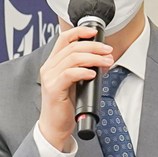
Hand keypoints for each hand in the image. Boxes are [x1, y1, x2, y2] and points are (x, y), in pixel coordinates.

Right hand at [37, 23, 113, 151]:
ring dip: (94, 58)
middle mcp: (49, 67)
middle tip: (108, 51)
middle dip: (94, 46)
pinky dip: (84, 71)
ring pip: (73, 58)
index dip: (79, 31)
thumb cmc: (66, 104)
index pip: (64, 39)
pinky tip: (93, 74)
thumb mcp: (77, 82)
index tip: (95, 31)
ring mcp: (49, 77)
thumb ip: (86, 68)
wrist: (56, 125)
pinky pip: (69, 74)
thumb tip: (104, 59)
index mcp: (54, 63)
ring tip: (106, 62)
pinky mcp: (53, 88)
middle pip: (72, 46)